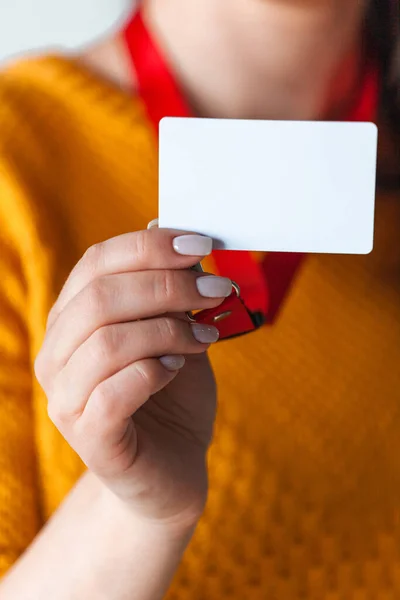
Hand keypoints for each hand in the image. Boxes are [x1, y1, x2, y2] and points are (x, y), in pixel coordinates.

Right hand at [34, 227, 231, 526]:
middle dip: (168, 286)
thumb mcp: (175, 330)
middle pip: (101, 298)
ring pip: (107, 341)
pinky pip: (113, 393)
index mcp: (72, 319)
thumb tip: (164, 228)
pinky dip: (154, 371)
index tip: (201, 244)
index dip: (148, 247)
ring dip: (168, 330)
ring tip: (206, 338)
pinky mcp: (88, 439)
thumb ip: (167, 288)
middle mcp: (57, 355)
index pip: (96, 264)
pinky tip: (178, 368)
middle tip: (217, 291)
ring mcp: (65, 399)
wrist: (173, 467)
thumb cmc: (173, 395)